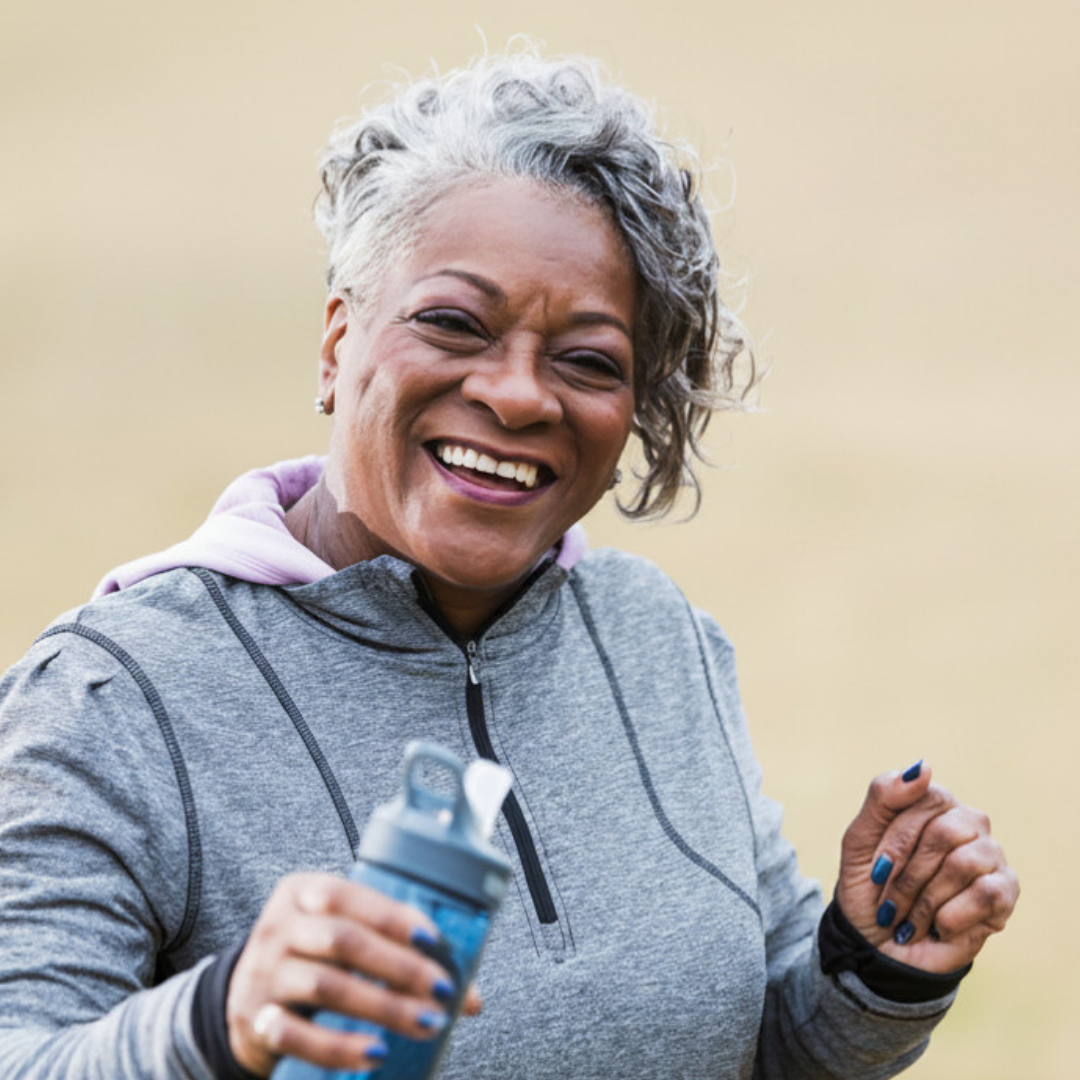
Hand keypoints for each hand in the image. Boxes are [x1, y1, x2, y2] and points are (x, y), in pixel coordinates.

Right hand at [227, 872, 481, 1076]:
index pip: (350, 896)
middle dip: (399, 967)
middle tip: (442, 991)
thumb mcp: (343, 939)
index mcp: (303, 891)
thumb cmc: (314, 958)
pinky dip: (339, 1047)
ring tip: (425, 1024)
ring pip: (326, 986)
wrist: (245, 997)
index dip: (393, 918)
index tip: (434, 942)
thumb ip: (398, 952)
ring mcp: (262, 971)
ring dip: (382, 1007)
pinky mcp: (253, 1018)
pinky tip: (375, 1054)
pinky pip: (297, 1035)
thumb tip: (470, 997)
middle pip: (343, 941)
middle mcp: (279, 925)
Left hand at [835, 762, 1018, 973]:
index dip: (895, 841)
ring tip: (911, 917)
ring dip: (925, 900)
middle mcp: (968, 821)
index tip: (876, 871)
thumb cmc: (869, 887)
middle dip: (907, 875)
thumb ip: (884, 796)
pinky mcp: (1005, 892)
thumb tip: (924, 767)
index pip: (923, 797)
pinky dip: (950, 916)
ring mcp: (990, 855)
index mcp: (933, 802)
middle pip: (943, 832)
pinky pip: (986, 894)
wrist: (877, 945)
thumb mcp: (860, 839)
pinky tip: (939, 926)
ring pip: (964, 863)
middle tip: (891, 901)